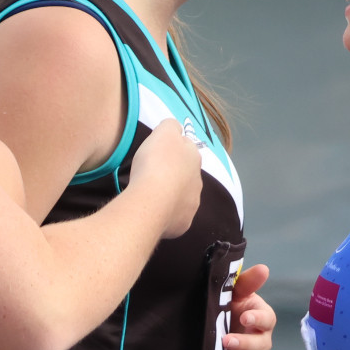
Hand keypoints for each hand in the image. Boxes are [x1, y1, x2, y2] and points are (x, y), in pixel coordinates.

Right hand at [132, 121, 201, 238]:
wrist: (151, 201)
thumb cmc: (156, 163)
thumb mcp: (163, 132)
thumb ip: (171, 126)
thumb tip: (175, 129)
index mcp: (194, 158)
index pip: (186, 149)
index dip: (172, 150)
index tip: (157, 153)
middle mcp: (198, 182)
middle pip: (185, 175)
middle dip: (173, 175)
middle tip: (152, 175)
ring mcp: (192, 205)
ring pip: (182, 197)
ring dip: (171, 195)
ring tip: (151, 195)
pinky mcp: (183, 224)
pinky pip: (175, 216)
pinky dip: (166, 214)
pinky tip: (152, 212)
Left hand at [220, 264, 274, 349]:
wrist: (211, 323)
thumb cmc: (227, 305)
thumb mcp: (234, 292)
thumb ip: (247, 282)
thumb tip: (263, 269)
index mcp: (261, 318)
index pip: (267, 319)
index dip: (257, 319)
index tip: (244, 316)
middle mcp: (260, 339)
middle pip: (261, 345)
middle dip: (245, 343)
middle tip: (226, 340)